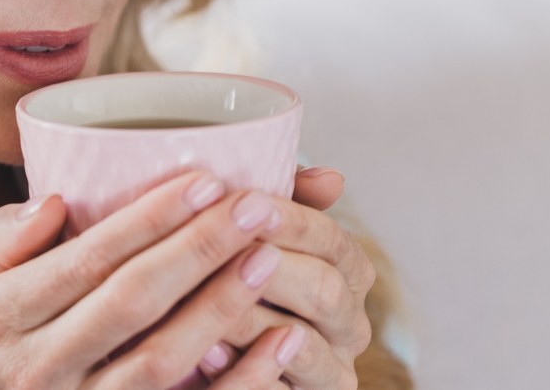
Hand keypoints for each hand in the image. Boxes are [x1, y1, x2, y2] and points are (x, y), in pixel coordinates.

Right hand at [0, 171, 299, 388]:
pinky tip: (282, 341)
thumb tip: (58, 201)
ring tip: (269, 256)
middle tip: (254, 205)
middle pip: (131, 302)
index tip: (204, 181)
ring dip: (222, 305)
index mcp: (2, 317)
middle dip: (198, 249)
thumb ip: (7, 238)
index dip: (148, 220)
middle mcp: (38, 367)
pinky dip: (242, 380)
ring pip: (161, 359)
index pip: (86, 260)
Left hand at [199, 167, 375, 389]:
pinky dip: (245, 371)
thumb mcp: (252, 233)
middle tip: (226, 248)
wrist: (200, 344)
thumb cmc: (229, 274)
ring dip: (252, 319)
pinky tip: (205, 351)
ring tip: (201, 298)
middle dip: (272, 267)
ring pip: (304, 346)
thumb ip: (281, 203)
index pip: (333, 241)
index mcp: (346, 272)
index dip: (293, 221)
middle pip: (325, 290)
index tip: (247, 201)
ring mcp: (330, 369)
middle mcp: (349, 323)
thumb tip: (331, 178)